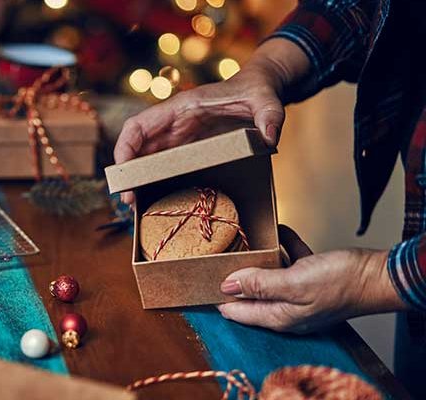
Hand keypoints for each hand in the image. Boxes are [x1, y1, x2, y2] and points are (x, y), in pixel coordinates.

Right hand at [114, 67, 283, 204]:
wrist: (259, 90)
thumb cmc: (257, 91)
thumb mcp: (266, 101)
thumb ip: (269, 116)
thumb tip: (270, 138)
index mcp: (182, 108)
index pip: (138, 125)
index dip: (125, 147)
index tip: (121, 170)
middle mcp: (173, 123)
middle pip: (136, 147)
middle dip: (127, 173)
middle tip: (128, 200)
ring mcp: (178, 137)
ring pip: (146, 159)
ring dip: (138, 181)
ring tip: (137, 206)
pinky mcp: (187, 148)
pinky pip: (163, 165)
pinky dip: (154, 181)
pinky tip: (155, 199)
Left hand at [216, 226, 406, 333]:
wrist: (379, 275)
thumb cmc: (340, 283)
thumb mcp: (293, 283)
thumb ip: (259, 285)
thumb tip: (227, 286)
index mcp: (280, 316)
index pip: (238, 312)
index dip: (219, 298)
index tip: (199, 283)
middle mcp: (287, 308)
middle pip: (251, 295)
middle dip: (234, 280)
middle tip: (214, 262)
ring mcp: (301, 292)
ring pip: (269, 276)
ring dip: (258, 262)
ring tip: (241, 245)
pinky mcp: (313, 274)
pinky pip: (291, 260)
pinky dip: (282, 247)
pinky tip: (276, 232)